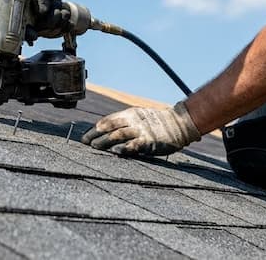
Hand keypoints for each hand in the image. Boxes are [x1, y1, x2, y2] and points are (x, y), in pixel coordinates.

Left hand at [81, 101, 201, 155]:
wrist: (181, 123)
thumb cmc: (159, 122)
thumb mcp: (141, 117)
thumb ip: (127, 123)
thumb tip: (109, 132)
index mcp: (131, 114)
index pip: (108, 120)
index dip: (96, 128)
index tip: (86, 136)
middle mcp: (134, 120)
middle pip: (109, 127)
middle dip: (95, 134)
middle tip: (84, 142)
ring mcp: (141, 131)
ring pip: (118, 135)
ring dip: (104, 141)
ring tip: (94, 147)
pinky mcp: (149, 141)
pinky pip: (134, 145)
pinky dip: (124, 148)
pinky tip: (115, 152)